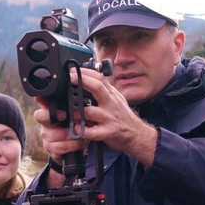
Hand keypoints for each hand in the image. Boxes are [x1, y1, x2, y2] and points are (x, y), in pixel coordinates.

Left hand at [32, 65, 157, 167]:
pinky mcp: (107, 132)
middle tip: (70, 78)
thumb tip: (90, 77)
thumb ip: (104, 89)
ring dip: (77, 110)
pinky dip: (82, 131)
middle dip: (82, 81)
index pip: (100, 78)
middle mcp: (110, 104)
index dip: (86, 72)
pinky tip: (75, 129)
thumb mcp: (117, 99)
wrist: (137, 134)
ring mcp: (108, 118)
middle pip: (97, 88)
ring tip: (68, 109)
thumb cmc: (122, 116)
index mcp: (111, 95)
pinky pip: (92, 132)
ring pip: (90, 111)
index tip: (73, 70)